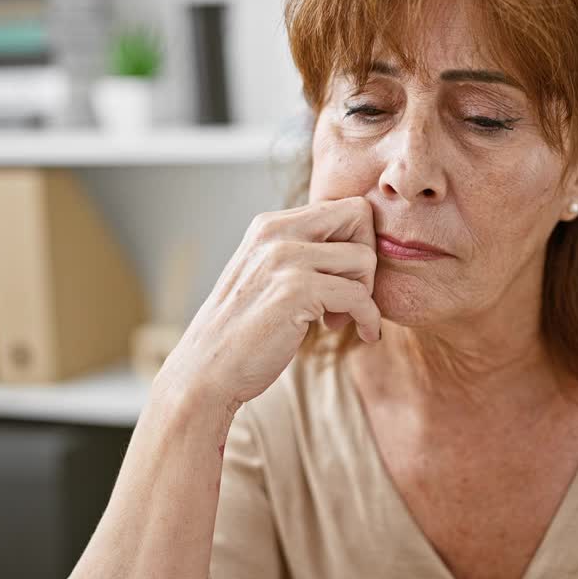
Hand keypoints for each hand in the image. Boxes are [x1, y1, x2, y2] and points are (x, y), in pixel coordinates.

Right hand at [161, 197, 380, 406]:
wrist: (207, 371)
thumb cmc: (243, 331)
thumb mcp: (267, 274)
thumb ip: (301, 253)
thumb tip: (359, 246)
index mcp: (270, 225)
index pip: (342, 207)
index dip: (356, 241)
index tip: (344, 277)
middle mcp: (275, 232)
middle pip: (358, 215)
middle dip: (368, 257)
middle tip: (353, 294)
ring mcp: (285, 259)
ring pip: (363, 257)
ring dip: (366, 294)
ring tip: (339, 320)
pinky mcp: (296, 291)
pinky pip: (360, 295)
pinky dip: (370, 318)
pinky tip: (364, 333)